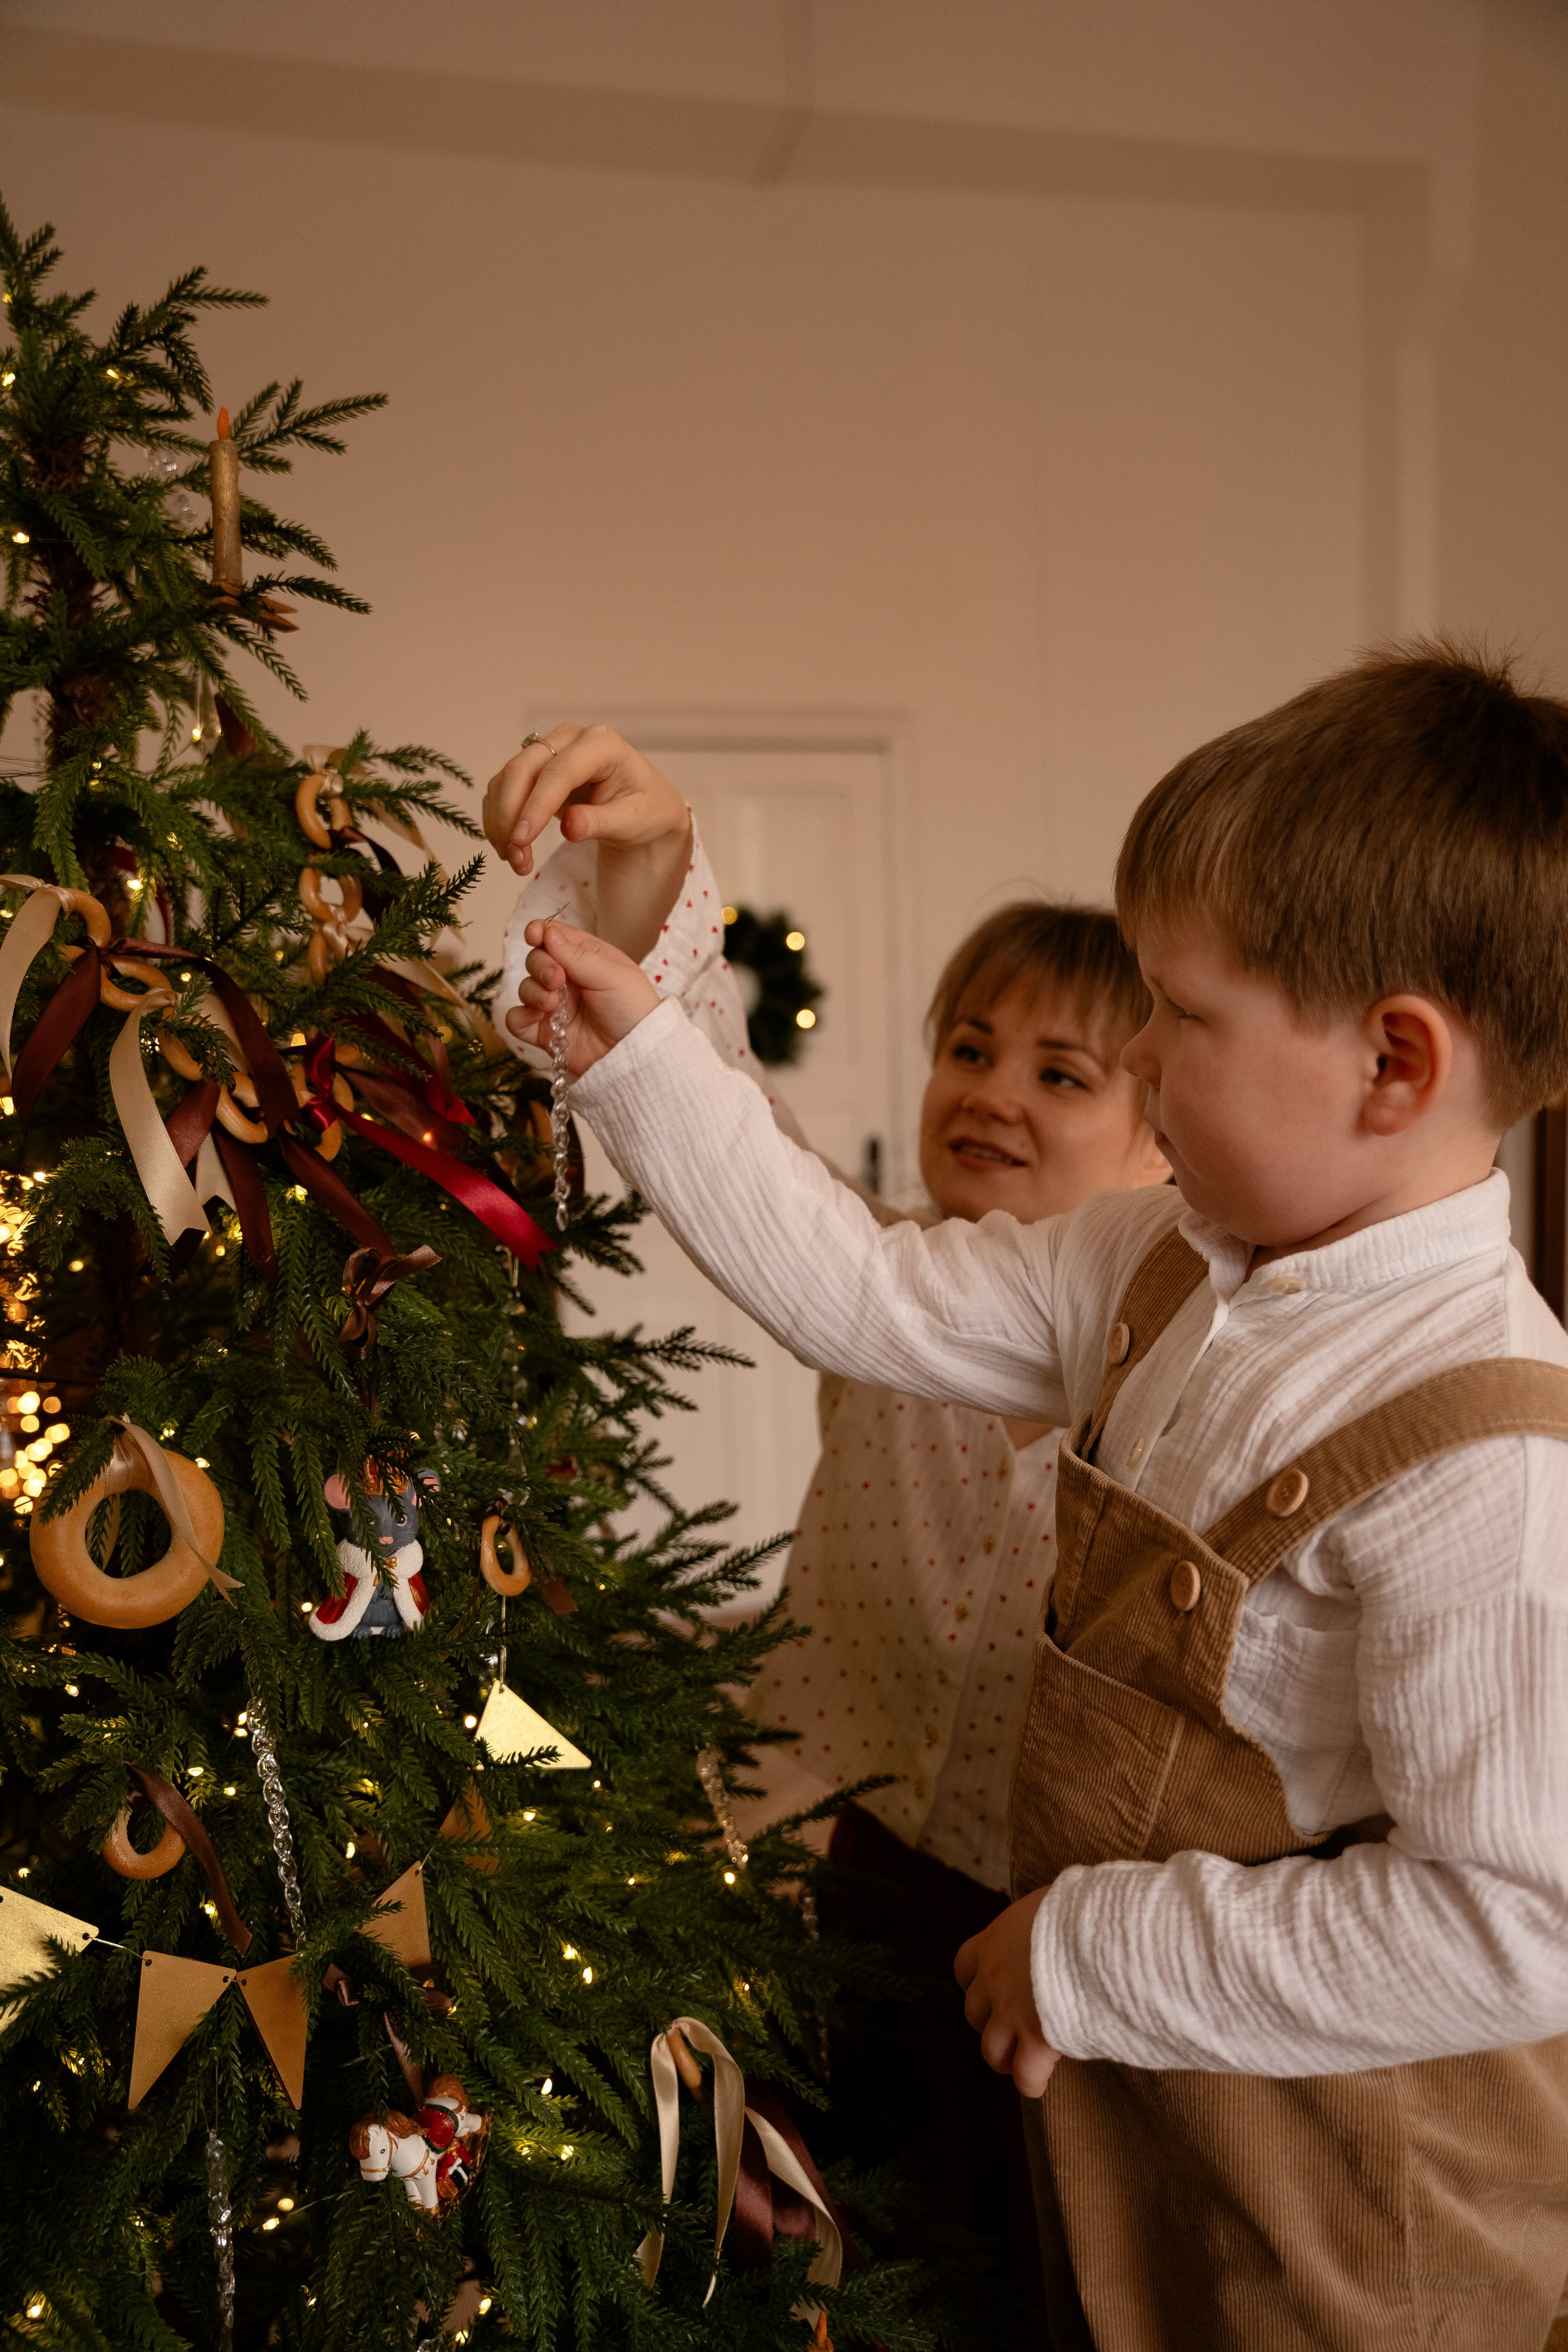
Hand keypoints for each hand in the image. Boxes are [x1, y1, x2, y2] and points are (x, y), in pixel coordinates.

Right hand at [483, 723, 689, 879]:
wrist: (644, 805)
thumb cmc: (645, 809)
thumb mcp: (633, 820)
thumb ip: (601, 822)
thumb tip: (569, 825)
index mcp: (601, 743)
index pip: (559, 772)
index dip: (536, 806)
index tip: (521, 840)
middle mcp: (569, 738)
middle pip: (522, 770)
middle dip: (511, 817)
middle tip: (515, 860)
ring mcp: (547, 750)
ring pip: (506, 780)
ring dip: (501, 822)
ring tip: (516, 861)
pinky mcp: (533, 768)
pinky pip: (503, 789)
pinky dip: (498, 818)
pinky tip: (509, 846)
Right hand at [508, 918, 660, 1074]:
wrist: (635, 1053)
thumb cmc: (632, 1008)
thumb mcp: (611, 975)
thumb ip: (577, 954)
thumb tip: (547, 932)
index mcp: (586, 958)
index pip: (554, 937)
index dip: (539, 933)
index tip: (534, 936)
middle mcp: (567, 979)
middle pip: (536, 960)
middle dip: (540, 966)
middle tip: (556, 980)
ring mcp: (554, 1006)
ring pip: (525, 988)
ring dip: (532, 992)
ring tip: (552, 1004)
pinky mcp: (544, 1033)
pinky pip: (516, 1020)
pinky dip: (519, 1017)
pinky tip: (537, 1017)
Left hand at [954, 1885, 1062, 2098]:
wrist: (1098, 1931)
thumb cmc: (1082, 1911)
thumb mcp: (1052, 1905)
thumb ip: (1041, 1924)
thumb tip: (1058, 1923)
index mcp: (995, 1941)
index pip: (965, 1967)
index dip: (980, 1982)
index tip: (999, 1989)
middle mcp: (993, 1977)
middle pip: (974, 2011)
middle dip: (992, 2020)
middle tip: (1019, 2023)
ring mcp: (1010, 2011)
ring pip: (990, 2049)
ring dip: (1006, 2055)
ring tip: (1026, 2057)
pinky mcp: (1035, 2039)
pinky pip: (1024, 2076)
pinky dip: (1031, 2081)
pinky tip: (1043, 2079)